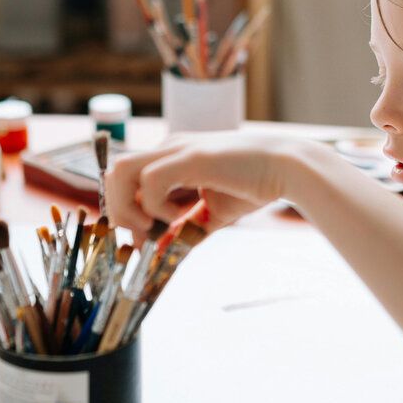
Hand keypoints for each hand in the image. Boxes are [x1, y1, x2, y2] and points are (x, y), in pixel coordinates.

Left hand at [105, 132, 302, 245]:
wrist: (288, 167)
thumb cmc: (256, 185)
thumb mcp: (213, 213)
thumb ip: (187, 230)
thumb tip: (162, 254)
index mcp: (172, 156)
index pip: (127, 179)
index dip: (126, 211)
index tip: (141, 240)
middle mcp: (170, 147)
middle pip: (114, 173)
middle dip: (120, 210)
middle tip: (142, 236)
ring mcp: (178, 149)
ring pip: (121, 170)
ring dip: (129, 205)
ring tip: (152, 226)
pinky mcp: (191, 157)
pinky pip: (150, 180)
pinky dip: (156, 205)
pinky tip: (178, 216)